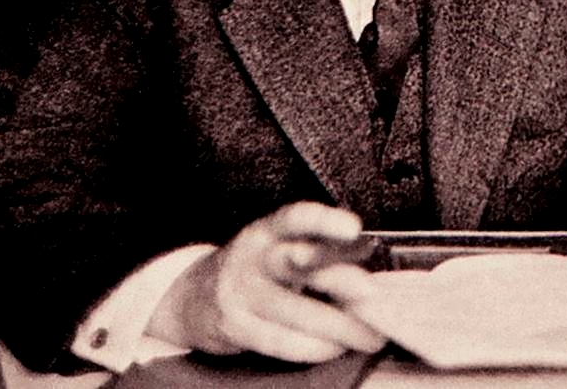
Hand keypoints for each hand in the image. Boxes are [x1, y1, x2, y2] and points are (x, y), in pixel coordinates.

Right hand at [147, 202, 386, 361]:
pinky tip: (335, 348)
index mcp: (268, 230)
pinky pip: (280, 340)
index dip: (324, 221)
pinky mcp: (235, 326)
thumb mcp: (279, 250)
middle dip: (339, 280)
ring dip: (337, 327)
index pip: (295, 218)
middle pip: (297, 264)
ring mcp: (241, 292)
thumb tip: (369, 264)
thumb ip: (320, 253)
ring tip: (368, 336)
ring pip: (294, 310)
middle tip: (374, 296)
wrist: (192, 298)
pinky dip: (312, 347)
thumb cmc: (255, 271)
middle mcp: (252, 257)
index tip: (354, 229)